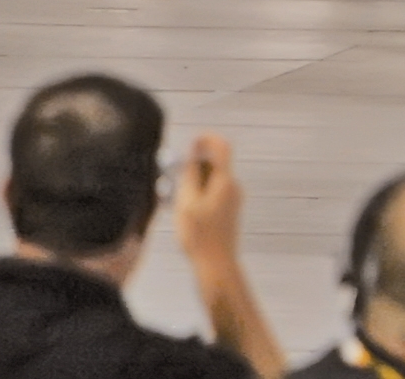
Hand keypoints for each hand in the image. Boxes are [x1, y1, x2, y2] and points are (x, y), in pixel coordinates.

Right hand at [171, 134, 243, 273]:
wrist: (215, 265)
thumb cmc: (199, 235)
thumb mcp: (186, 202)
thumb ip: (190, 175)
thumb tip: (192, 153)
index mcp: (225, 181)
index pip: (222, 147)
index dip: (207, 139)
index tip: (190, 144)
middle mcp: (233, 187)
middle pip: (213, 165)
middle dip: (192, 168)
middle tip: (172, 181)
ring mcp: (232, 199)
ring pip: (210, 182)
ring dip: (191, 184)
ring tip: (173, 201)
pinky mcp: (228, 211)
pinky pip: (211, 195)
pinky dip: (196, 197)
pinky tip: (182, 213)